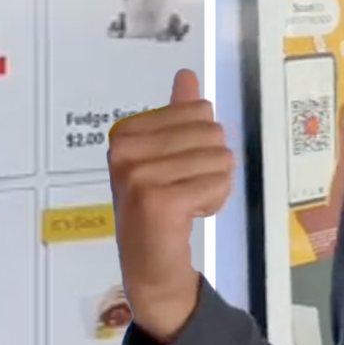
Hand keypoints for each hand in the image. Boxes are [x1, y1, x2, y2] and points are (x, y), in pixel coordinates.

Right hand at [108, 68, 233, 343]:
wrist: (149, 268)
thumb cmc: (158, 208)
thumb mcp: (165, 156)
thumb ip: (177, 115)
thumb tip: (187, 76)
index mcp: (125, 132)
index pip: (198, 110)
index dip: (202, 141)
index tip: (178, 168)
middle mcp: (124, 150)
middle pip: (212, 132)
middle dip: (212, 163)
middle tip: (186, 189)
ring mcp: (137, 175)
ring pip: (219, 158)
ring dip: (215, 184)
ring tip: (188, 203)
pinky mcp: (157, 201)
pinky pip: (217, 184)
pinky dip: (215, 201)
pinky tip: (191, 216)